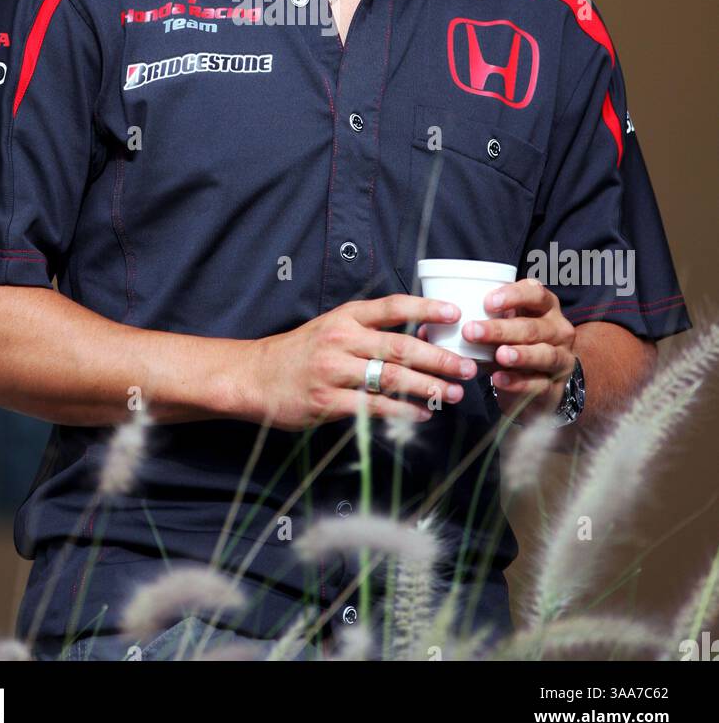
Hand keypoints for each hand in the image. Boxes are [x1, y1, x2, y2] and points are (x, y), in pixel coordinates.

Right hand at [244, 295, 478, 431]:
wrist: (255, 376)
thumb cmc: (300, 351)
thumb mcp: (332, 328)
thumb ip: (370, 330)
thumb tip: (422, 334)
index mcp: (345, 316)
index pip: (392, 307)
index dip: (426, 308)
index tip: (455, 312)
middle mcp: (341, 339)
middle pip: (399, 346)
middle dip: (438, 357)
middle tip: (466, 366)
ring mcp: (333, 371)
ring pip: (390, 377)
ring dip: (427, 386)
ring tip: (453, 393)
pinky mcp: (326, 401)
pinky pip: (372, 407)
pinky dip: (401, 411)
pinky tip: (421, 415)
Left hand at [426, 277, 575, 421]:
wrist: (541, 383)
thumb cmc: (514, 345)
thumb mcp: (500, 329)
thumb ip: (472, 325)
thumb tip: (426, 328)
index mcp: (544, 307)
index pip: (536, 293)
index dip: (514, 295)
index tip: (487, 301)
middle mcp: (558, 329)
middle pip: (533, 326)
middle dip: (502, 328)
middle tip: (471, 331)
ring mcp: (561, 358)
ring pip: (543, 354)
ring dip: (519, 354)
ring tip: (498, 355)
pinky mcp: (556, 387)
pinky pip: (539, 383)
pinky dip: (518, 382)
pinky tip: (499, 380)